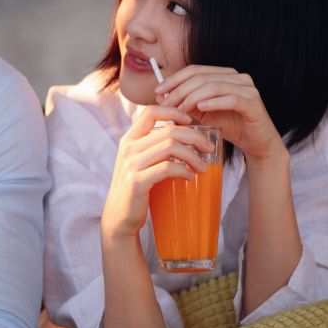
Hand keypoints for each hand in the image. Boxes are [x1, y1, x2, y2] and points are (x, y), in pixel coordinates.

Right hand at [101, 105, 208, 241]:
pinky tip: (189, 177)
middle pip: (168, 130)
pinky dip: (183, 170)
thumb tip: (184, 137)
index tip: (190, 121)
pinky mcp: (137, 181)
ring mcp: (131, 164)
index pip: (151, 112)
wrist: (119, 216)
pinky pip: (167, 168)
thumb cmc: (136, 188)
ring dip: (192, 156)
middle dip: (195, 137)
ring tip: (202, 166)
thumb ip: (152, 147)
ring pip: (170, 147)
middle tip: (208, 148)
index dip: (173, 111)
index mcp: (129, 139)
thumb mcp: (138, 162)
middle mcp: (128, 148)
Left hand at [155, 65, 284, 161]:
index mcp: (224, 74)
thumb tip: (161, 96)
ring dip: (193, 97)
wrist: (256, 144)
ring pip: (214, 86)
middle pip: (201, 77)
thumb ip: (186, 102)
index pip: (194, 70)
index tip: (158, 91)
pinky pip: (231, 99)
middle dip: (180, 90)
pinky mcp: (254, 103)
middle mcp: (237, 77)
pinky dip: (213, 102)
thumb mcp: (203, 113)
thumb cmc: (230, 126)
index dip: (174, 79)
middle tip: (167, 104)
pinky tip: (200, 109)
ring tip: (180, 109)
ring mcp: (248, 88)